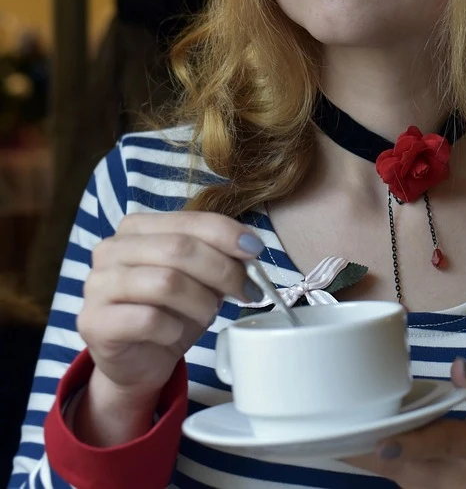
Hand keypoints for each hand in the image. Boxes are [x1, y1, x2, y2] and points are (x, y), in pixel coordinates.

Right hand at [78, 211, 264, 403]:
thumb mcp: (202, 278)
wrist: (139, 361)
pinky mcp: (94, 322)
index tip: (256, 252)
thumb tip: (249, 249)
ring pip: (166, 283)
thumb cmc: (172, 312)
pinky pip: (148, 320)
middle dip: (223, 270)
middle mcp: (111, 250)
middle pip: (179, 249)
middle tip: (246, 291)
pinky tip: (174, 334)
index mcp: (137, 228)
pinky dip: (173, 329)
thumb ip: (219, 256)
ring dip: (200, 302)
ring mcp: (97, 285)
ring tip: (207, 314)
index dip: (228, 234)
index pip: (190, 220)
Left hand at [346, 358, 465, 488]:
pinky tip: (358, 442)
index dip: (414, 445)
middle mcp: (463, 479)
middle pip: (409, 465)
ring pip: (396, 474)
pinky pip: (395, 477)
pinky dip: (374, 459)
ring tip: (341, 428)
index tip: (383, 445)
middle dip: (370, 448)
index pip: (448, 444)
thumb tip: (459, 366)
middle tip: (336, 427)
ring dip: (367, 453)